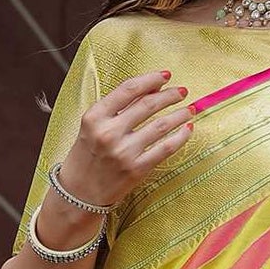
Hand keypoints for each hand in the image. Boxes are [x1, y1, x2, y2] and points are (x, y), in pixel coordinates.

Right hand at [55, 70, 194, 207]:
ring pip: (161, 125)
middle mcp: (109, 133)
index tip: (165, 76)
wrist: (80, 192)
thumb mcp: (93, 126)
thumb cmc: (88, 155)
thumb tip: (151, 90)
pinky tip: (188, 129)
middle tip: (182, 91)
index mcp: (95, 116)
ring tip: (189, 109)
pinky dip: (180, 137)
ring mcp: (124, 152)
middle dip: (170, 95)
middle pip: (147, 105)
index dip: (150, 80)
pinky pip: (165, 149)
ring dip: (179, 114)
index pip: (128, 90)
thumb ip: (116, 109)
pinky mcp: (137, 170)